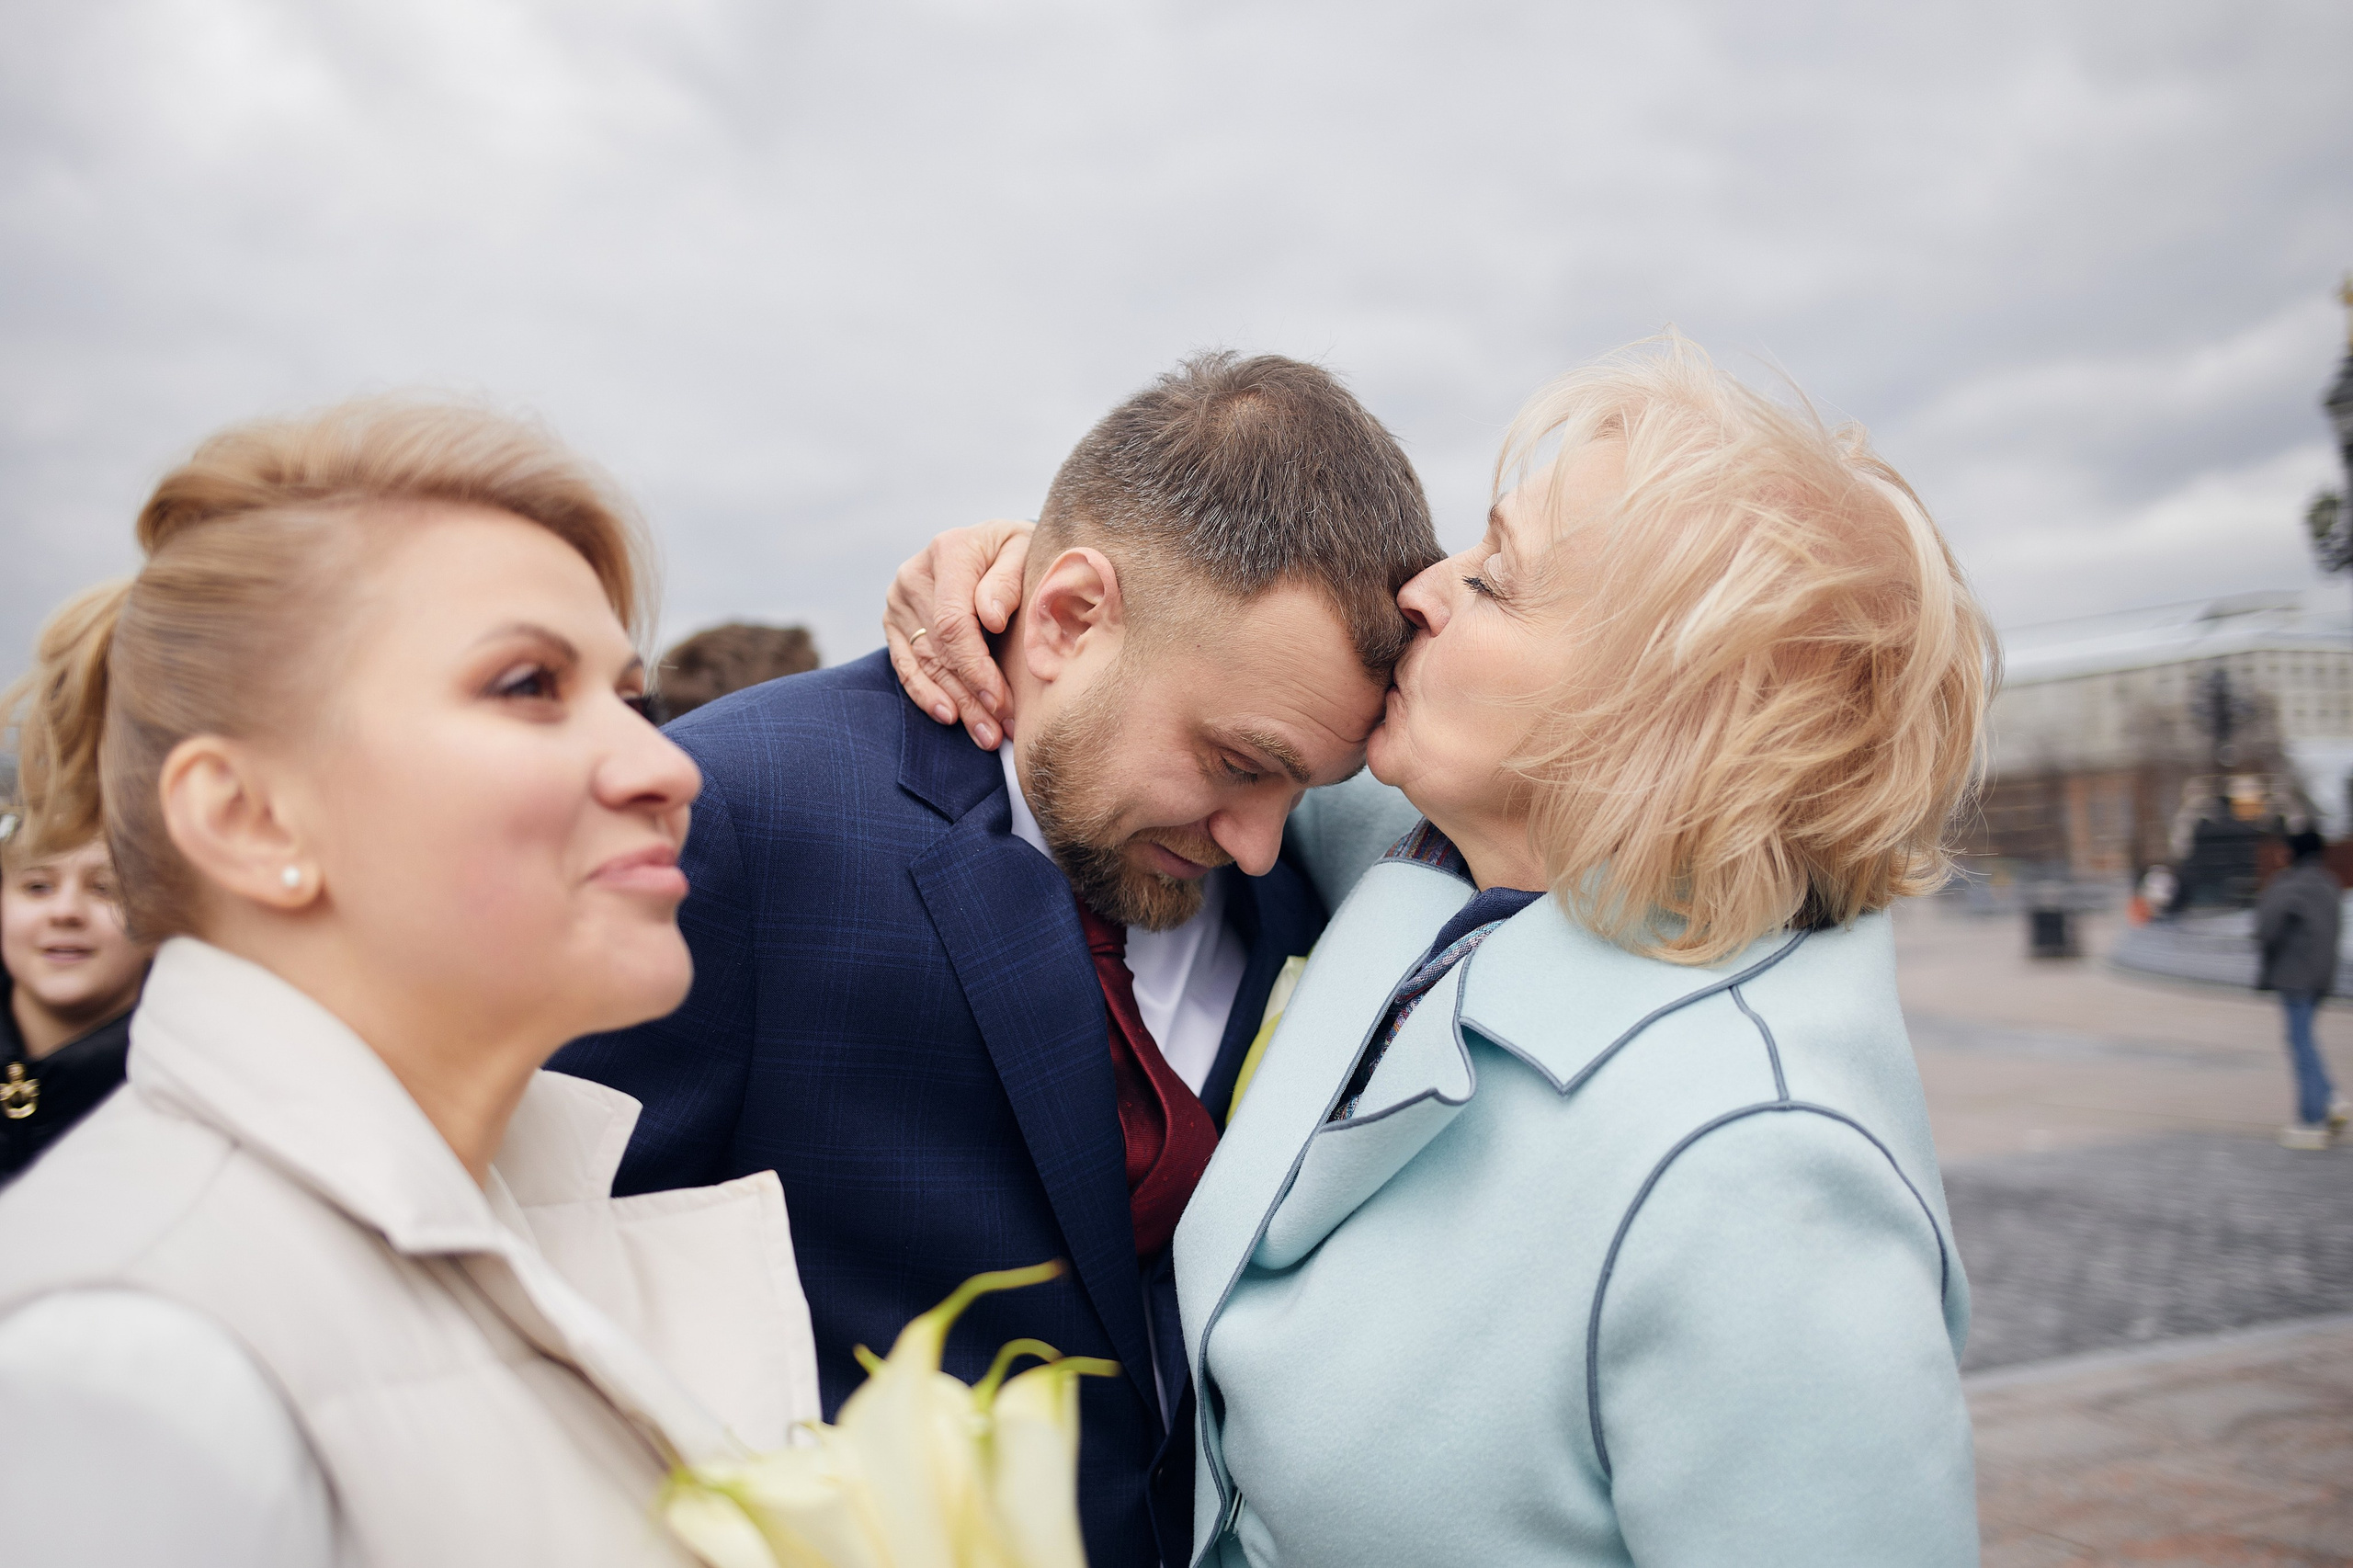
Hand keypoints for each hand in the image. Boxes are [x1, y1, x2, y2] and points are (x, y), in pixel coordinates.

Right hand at [884, 519, 1033, 749]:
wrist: (994, 546)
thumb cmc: (1017, 552)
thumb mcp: (1024, 552)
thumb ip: (1008, 580)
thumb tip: (990, 616)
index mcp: (949, 552)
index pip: (954, 622)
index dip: (975, 666)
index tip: (1000, 700)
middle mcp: (914, 575)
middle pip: (939, 649)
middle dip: (971, 695)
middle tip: (999, 730)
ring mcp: (899, 600)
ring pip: (925, 663)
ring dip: (956, 703)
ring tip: (985, 734)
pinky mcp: (894, 621)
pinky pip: (905, 665)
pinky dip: (926, 693)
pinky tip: (949, 716)